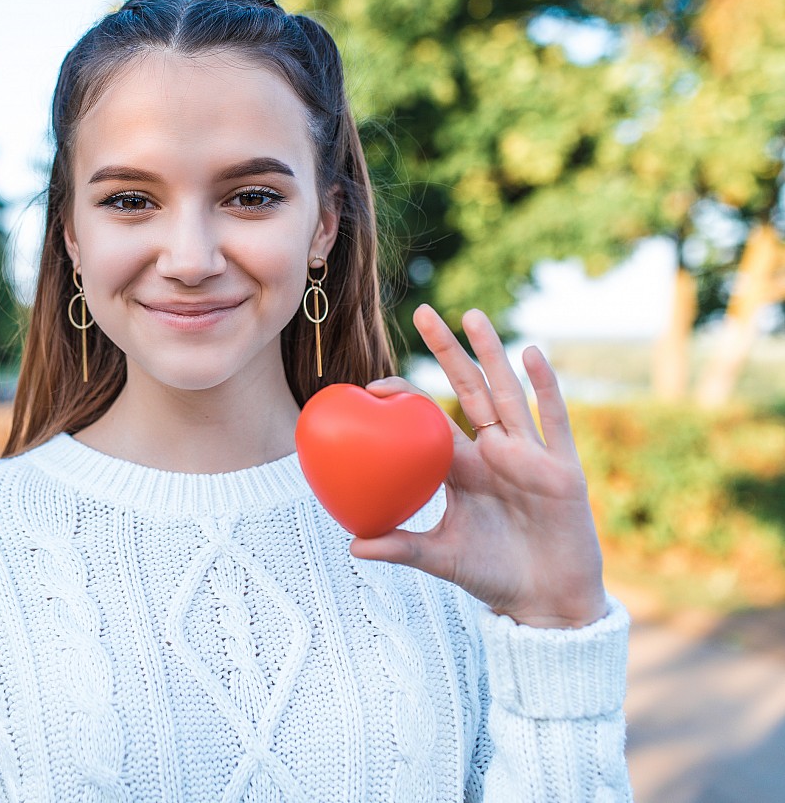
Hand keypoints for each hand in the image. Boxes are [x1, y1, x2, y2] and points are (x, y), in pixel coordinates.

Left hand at [350, 304, 607, 628]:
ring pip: (506, 393)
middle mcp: (494, 451)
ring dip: (491, 353)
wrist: (547, 601)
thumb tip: (351, 546)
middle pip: (467, 390)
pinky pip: (552, 420)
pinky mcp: (562, 467)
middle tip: (423, 312)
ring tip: (471, 315)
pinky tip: (531, 352)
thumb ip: (401, 547)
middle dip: (447, 351)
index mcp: (462, 468)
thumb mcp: (442, 558)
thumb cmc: (494, 576)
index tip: (372, 384)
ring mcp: (528, 454)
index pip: (429, 420)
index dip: (406, 397)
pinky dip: (544, 386)